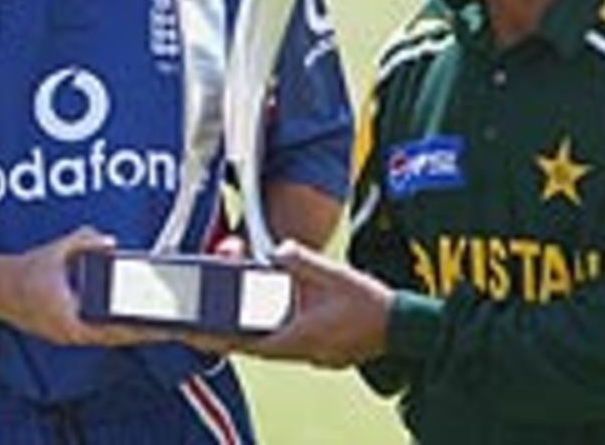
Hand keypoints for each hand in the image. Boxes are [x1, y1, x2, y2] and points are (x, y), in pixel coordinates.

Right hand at [0, 227, 168, 347]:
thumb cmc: (27, 272)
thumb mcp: (56, 250)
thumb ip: (84, 242)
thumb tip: (111, 242)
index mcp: (68, 317)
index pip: (110, 329)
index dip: (137, 328)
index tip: (158, 325)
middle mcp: (70, 332)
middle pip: (116, 338)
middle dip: (143, 333)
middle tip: (170, 327)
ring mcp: (69, 336)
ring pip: (108, 339)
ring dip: (132, 334)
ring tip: (159, 326)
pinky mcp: (68, 333)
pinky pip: (99, 335)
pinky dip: (118, 330)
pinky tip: (133, 323)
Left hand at [183, 240, 393, 367]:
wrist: (404, 326)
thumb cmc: (370, 304)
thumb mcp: (333, 275)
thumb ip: (302, 261)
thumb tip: (278, 249)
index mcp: (300, 336)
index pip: (250, 344)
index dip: (222, 341)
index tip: (199, 336)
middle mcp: (304, 352)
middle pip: (257, 348)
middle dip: (231, 338)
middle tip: (206, 329)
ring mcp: (315, 356)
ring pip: (273, 348)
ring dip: (253, 337)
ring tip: (231, 324)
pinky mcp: (325, 353)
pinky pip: (290, 346)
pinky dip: (274, 336)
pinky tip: (271, 322)